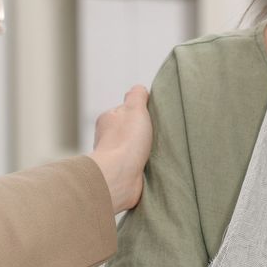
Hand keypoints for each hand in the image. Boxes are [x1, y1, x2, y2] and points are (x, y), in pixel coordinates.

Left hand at [89, 86, 152, 214]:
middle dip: (145, 133)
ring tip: (158, 151)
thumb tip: (139, 89)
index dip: (143, 112)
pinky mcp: (123, 174)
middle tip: (159, 135)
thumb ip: (137, 95)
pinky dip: (146, 165)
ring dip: (147, 151)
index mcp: (108, 120)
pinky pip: (138, 165)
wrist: (119, 177)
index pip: (128, 111)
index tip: (154, 117)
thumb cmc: (125, 142)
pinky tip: (154, 165)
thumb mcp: (134, 109)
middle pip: (132, 130)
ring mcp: (115, 157)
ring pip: (136, 149)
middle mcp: (108, 138)